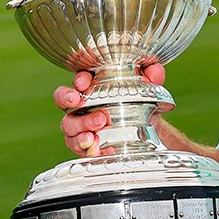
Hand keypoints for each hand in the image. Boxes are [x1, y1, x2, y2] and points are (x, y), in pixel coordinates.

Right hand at [54, 64, 169, 157]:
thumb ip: (151, 77)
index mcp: (93, 85)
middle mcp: (81, 104)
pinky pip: (78, 147)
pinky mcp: (83, 144)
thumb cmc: (138, 102)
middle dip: (67, 99)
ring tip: (93, 132)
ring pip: (69, 125)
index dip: (79, 80)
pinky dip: (88, 148)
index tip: (84, 82)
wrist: (145, 128)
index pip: (79, 79)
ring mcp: (79, 124)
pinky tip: (97, 148)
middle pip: (63, 99)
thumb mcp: (147, 88)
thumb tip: (155, 70)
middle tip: (80, 102)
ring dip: (80, 127)